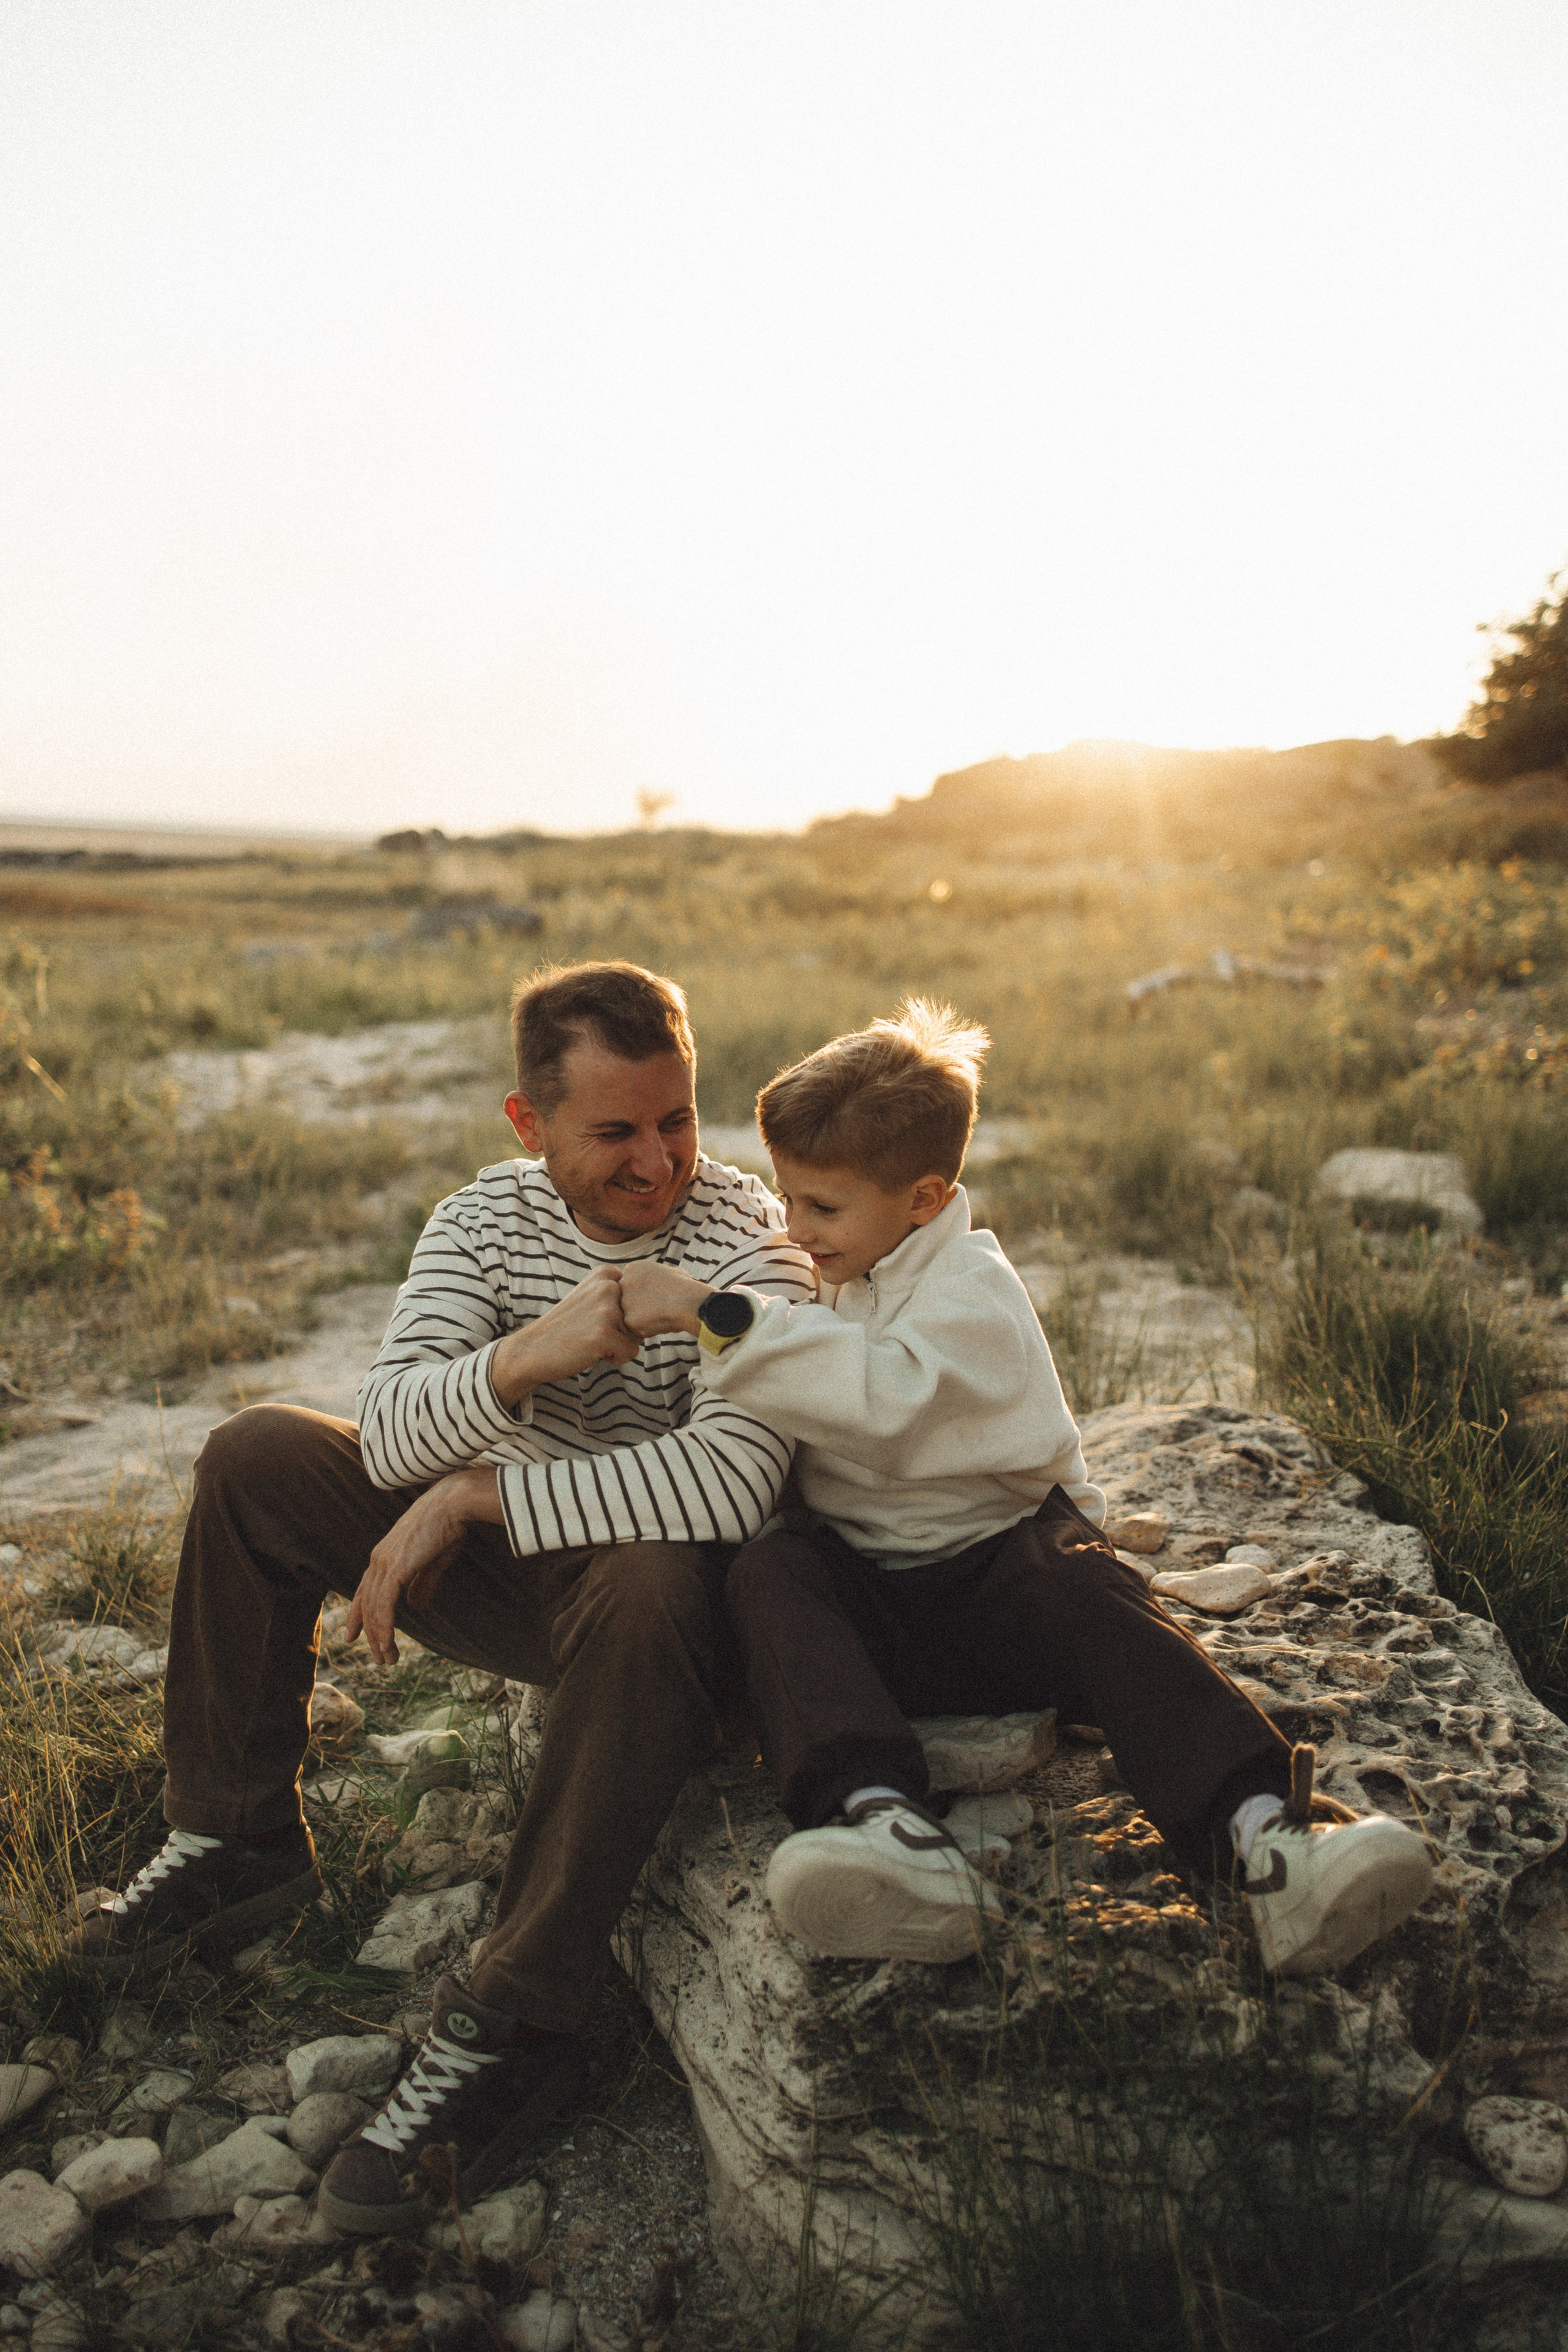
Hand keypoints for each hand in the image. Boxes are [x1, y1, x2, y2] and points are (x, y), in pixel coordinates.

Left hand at [347, 1468, 501, 1664]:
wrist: (453, 1503)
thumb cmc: (447, 1526)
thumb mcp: (432, 1560)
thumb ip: (422, 1584)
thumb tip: (415, 1606)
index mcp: (384, 1556)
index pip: (364, 1591)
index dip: (358, 1614)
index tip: (353, 1635)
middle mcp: (378, 1560)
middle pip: (366, 1604)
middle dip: (371, 1634)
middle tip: (381, 1658)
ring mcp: (384, 1564)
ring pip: (373, 1609)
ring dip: (379, 1637)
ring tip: (388, 1659)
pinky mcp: (395, 1568)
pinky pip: (383, 1606)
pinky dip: (384, 1628)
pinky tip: (387, 1644)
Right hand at [489, 1265, 640, 1406]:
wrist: (533, 1348)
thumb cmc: (567, 1327)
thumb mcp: (591, 1297)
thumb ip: (618, 1293)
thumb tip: (658, 1302)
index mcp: (606, 1274)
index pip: (639, 1302)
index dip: (622, 1318)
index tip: (595, 1318)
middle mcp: (608, 1286)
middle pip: (641, 1320)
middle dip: (622, 1332)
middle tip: (590, 1331)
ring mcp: (607, 1309)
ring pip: (637, 1337)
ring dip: (617, 1345)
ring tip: (589, 1339)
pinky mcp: (605, 1334)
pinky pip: (630, 1353)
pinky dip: (613, 1358)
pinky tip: (589, 1351)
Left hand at [618, 1260, 711, 1338]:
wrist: (688, 1301)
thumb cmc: (684, 1286)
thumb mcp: (669, 1271)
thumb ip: (656, 1275)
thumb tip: (662, 1278)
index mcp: (633, 1269)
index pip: (631, 1286)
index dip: (646, 1294)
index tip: (660, 1296)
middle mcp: (624, 1283)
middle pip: (628, 1301)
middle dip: (641, 1307)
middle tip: (659, 1307)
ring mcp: (624, 1302)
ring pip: (631, 1316)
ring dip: (644, 1319)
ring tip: (661, 1315)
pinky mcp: (628, 1319)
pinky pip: (636, 1329)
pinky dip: (647, 1330)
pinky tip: (660, 1323)